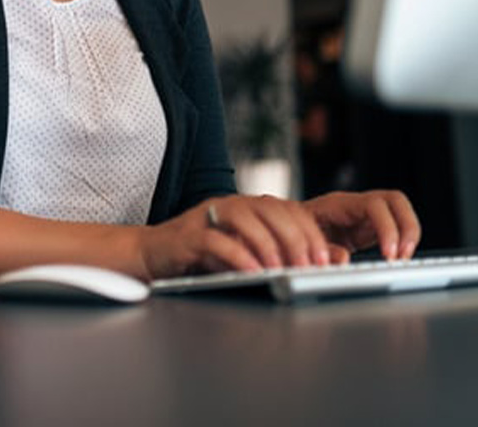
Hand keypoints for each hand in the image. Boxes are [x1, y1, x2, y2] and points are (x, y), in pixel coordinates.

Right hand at [141, 194, 333, 277]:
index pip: (290, 210)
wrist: (153, 255)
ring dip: (268, 245)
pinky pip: (217, 240)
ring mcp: (209, 216)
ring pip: (246, 218)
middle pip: (273, 209)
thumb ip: (280, 257)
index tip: (323, 261)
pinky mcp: (189, 234)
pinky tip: (251, 272)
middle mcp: (232, 205)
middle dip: (295, 240)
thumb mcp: (248, 256)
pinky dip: (238, 256)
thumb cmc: (202, 258)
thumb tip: (324, 263)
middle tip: (306, 268)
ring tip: (280, 270)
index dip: (311, 234)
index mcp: (251, 208)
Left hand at [303, 190, 420, 261]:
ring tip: (402, 260)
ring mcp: (367, 215)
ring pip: (401, 211)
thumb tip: (344, 259)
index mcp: (340, 203)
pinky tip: (396, 259)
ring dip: (409, 235)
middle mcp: (358, 205)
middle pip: (396, 201)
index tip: (388, 254)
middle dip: (408, 228)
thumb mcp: (304, 242)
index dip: (387, 227)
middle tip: (403, 256)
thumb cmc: (296, 231)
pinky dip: (403, 242)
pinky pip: (397, 227)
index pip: (374, 205)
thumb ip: (323, 250)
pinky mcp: (372, 227)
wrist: (292, 228)